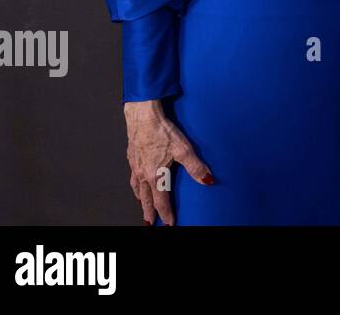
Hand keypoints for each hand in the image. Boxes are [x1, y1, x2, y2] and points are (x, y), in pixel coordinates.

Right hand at [124, 100, 213, 224]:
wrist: (142, 116)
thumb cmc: (161, 131)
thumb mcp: (184, 149)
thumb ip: (196, 167)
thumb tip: (207, 180)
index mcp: (155, 175)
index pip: (161, 201)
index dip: (166, 214)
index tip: (169, 223)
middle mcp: (143, 173)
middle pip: (146, 199)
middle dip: (149, 212)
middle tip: (149, 223)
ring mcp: (136, 165)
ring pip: (137, 188)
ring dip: (141, 199)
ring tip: (143, 205)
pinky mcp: (132, 156)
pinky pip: (133, 176)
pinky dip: (135, 184)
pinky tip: (137, 180)